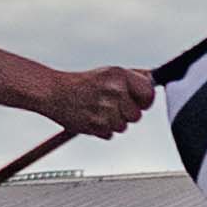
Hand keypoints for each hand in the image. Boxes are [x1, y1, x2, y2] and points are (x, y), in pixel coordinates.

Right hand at [43, 64, 159, 137]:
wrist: (53, 91)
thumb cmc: (83, 83)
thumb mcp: (109, 73)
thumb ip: (133, 77)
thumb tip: (154, 80)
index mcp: (119, 76)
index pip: (149, 94)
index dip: (145, 100)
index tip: (138, 101)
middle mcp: (114, 91)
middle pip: (137, 116)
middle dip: (126, 113)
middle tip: (110, 104)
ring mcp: (106, 109)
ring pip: (123, 127)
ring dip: (113, 121)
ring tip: (97, 109)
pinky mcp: (96, 126)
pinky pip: (110, 134)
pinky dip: (102, 128)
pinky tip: (90, 116)